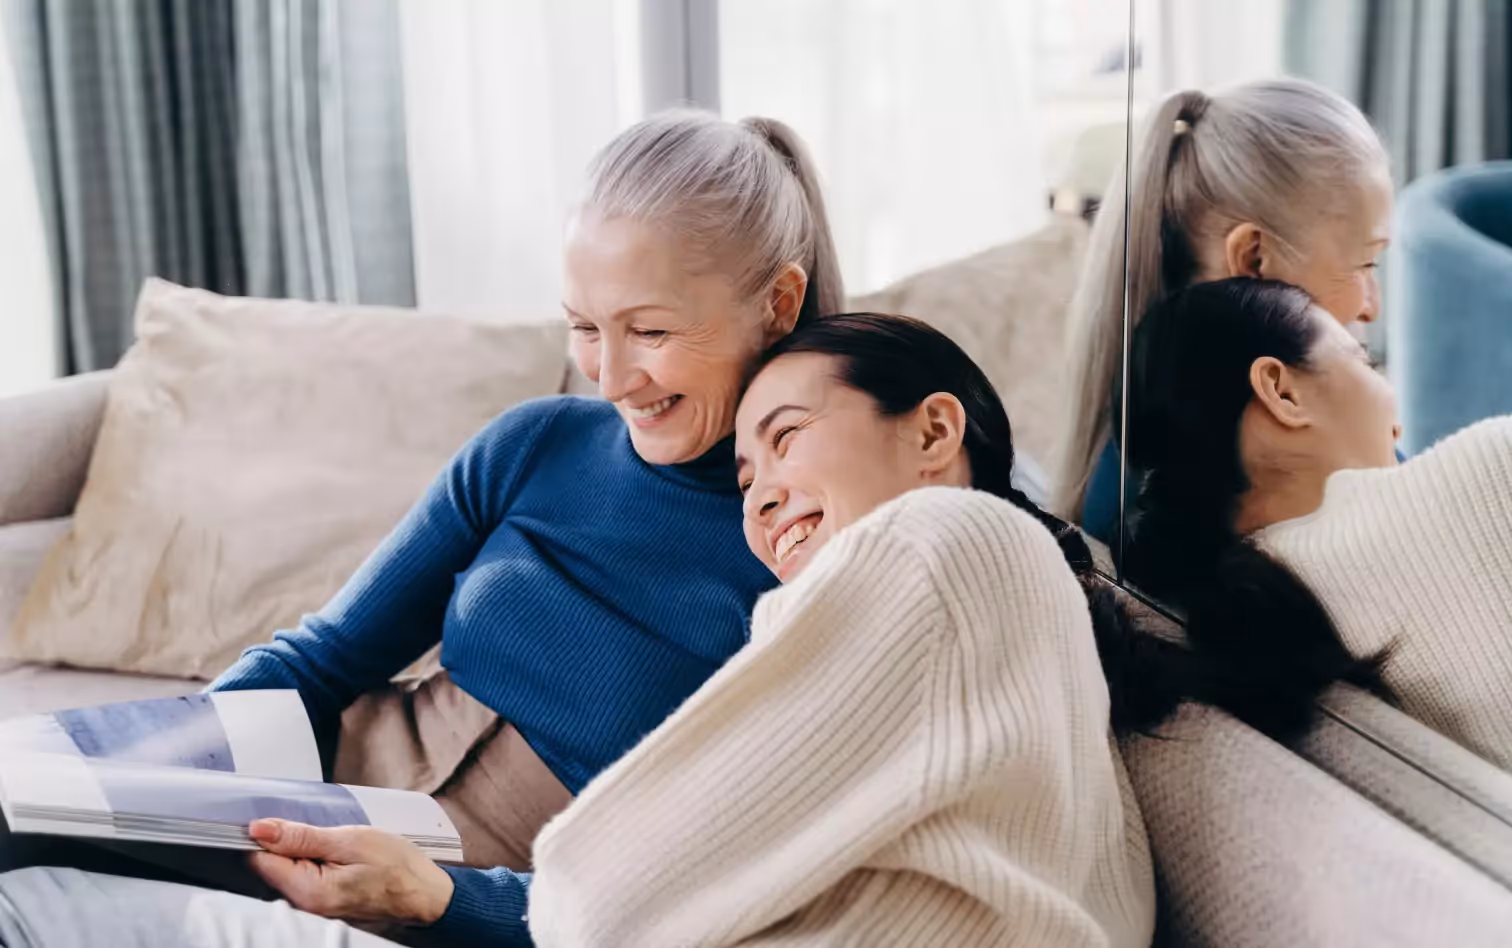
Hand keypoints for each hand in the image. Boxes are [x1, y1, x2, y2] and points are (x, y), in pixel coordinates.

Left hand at [248, 819, 454, 925]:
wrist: (426, 894)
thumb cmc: (398, 867)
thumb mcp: (351, 840)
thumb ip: (301, 836)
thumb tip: (260, 829)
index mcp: (308, 891)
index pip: (259, 859)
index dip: (264, 833)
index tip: (281, 818)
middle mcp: (304, 906)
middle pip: (269, 867)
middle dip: (283, 842)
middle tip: (317, 828)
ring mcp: (312, 909)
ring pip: (285, 871)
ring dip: (298, 850)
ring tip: (331, 841)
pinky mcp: (321, 906)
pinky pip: (300, 879)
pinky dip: (310, 861)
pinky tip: (332, 853)